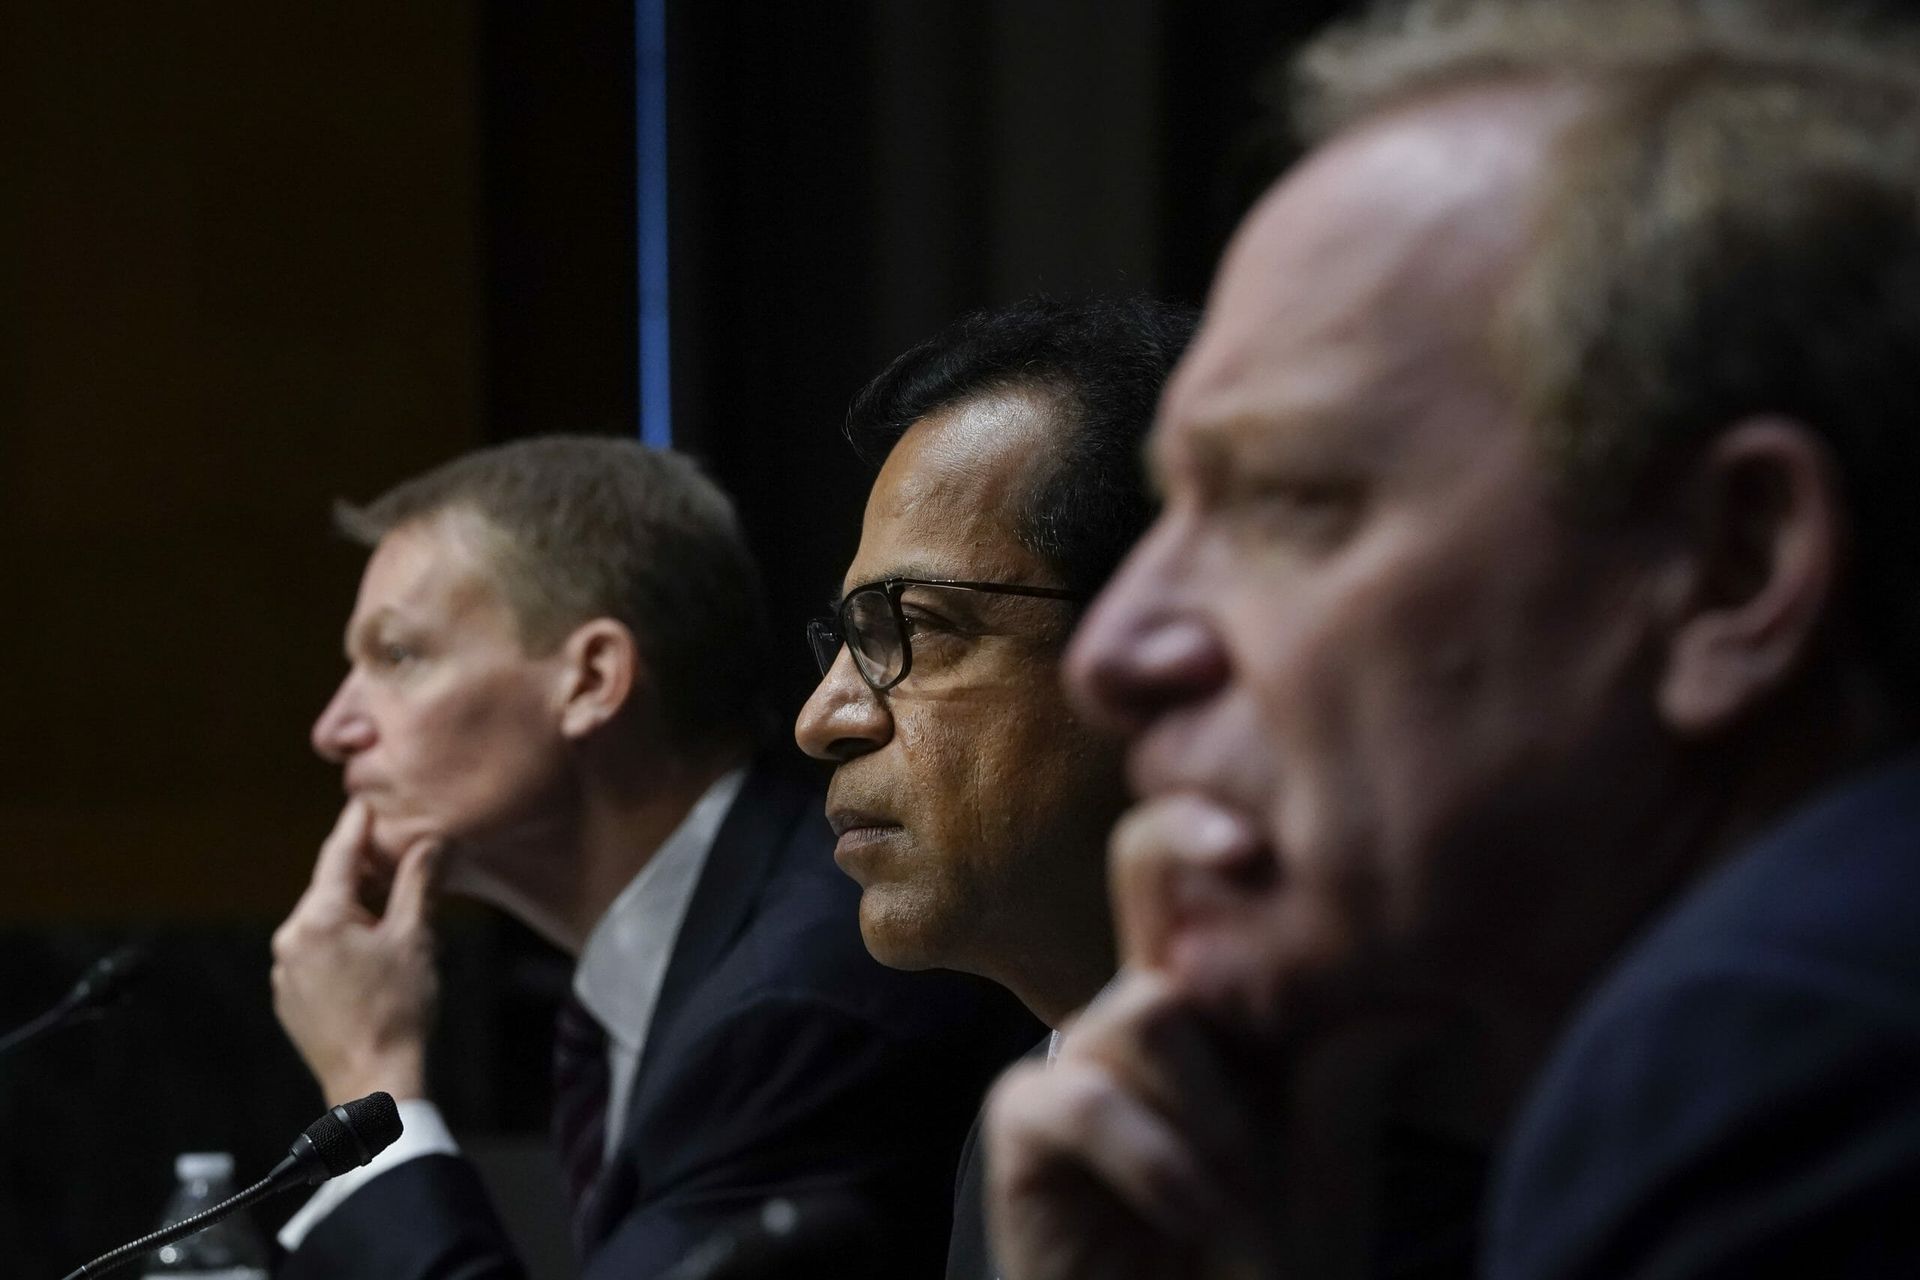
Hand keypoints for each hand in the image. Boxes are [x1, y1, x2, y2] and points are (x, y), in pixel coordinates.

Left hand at [271, 799, 443, 1104]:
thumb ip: (419, 883)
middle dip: (363, 873)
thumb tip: (431, 840)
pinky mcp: (289, 997)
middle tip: (396, 855)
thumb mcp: (416, 937)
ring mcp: (284, 971)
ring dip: (355, 911)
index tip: (366, 800)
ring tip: (394, 913)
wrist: (372, 1084)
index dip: (357, 826)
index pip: (339, 856)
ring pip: (324, 922)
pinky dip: (343, 942)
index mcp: (317, 919)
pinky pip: (316, 953)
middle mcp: (289, 940)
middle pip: (331, 889)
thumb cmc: (398, 1011)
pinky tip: (373, 955)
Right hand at [986, 793, 1440, 1279]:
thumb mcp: (1328, 1162)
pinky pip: (1087, 1095)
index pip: (1181, 871)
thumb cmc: (1266, 1271)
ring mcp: (1077, 1063)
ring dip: (1213, 1119)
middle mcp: (1140, 1015)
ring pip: (1147, 1012)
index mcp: (1214, 1004)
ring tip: (1239, 1204)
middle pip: (1151, 906)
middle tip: (1265, 923)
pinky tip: (1195, 1218)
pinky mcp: (1025, 1125)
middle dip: (1210, 934)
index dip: (1195, 823)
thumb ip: (1346, 1068)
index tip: (1257, 833)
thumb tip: (1423, 986)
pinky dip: (1155, 1161)